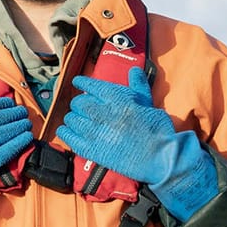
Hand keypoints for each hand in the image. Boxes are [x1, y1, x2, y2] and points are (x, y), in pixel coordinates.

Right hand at [0, 93, 34, 226]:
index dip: (2, 104)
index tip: (10, 105)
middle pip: (0, 116)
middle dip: (15, 114)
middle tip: (23, 114)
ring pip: (7, 131)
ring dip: (20, 126)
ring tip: (27, 124)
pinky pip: (9, 148)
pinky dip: (20, 142)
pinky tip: (27, 137)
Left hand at [59, 68, 218, 219]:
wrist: (160, 156)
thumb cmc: (158, 129)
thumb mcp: (149, 103)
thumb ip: (138, 86)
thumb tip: (134, 71)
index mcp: (117, 98)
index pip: (91, 85)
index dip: (82, 82)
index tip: (77, 82)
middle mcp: (102, 112)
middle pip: (78, 103)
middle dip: (79, 104)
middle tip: (82, 107)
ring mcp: (94, 131)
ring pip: (71, 119)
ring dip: (73, 118)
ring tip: (77, 120)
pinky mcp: (91, 149)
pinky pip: (68, 137)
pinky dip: (66, 132)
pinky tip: (68, 131)